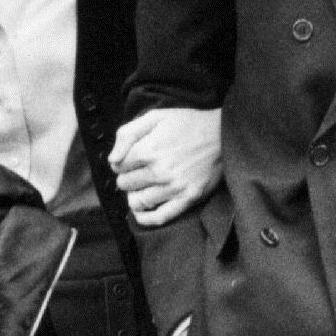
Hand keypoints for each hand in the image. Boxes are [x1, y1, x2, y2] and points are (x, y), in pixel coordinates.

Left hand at [109, 107, 220, 226]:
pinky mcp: (188, 198)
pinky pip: (160, 217)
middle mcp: (159, 171)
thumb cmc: (188, 124)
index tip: (130, 160)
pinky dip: (146, 218)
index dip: (121, 162)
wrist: (223, 135)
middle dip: (128, 178)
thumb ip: (128, 134)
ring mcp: (174, 187)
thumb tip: (112, 159)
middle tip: (138, 172)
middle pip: (125, 184)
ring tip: (143, 187)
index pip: (118, 166)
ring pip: (138, 201)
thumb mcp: (156, 117)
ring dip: (135, 195)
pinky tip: (141, 212)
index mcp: (148, 149)